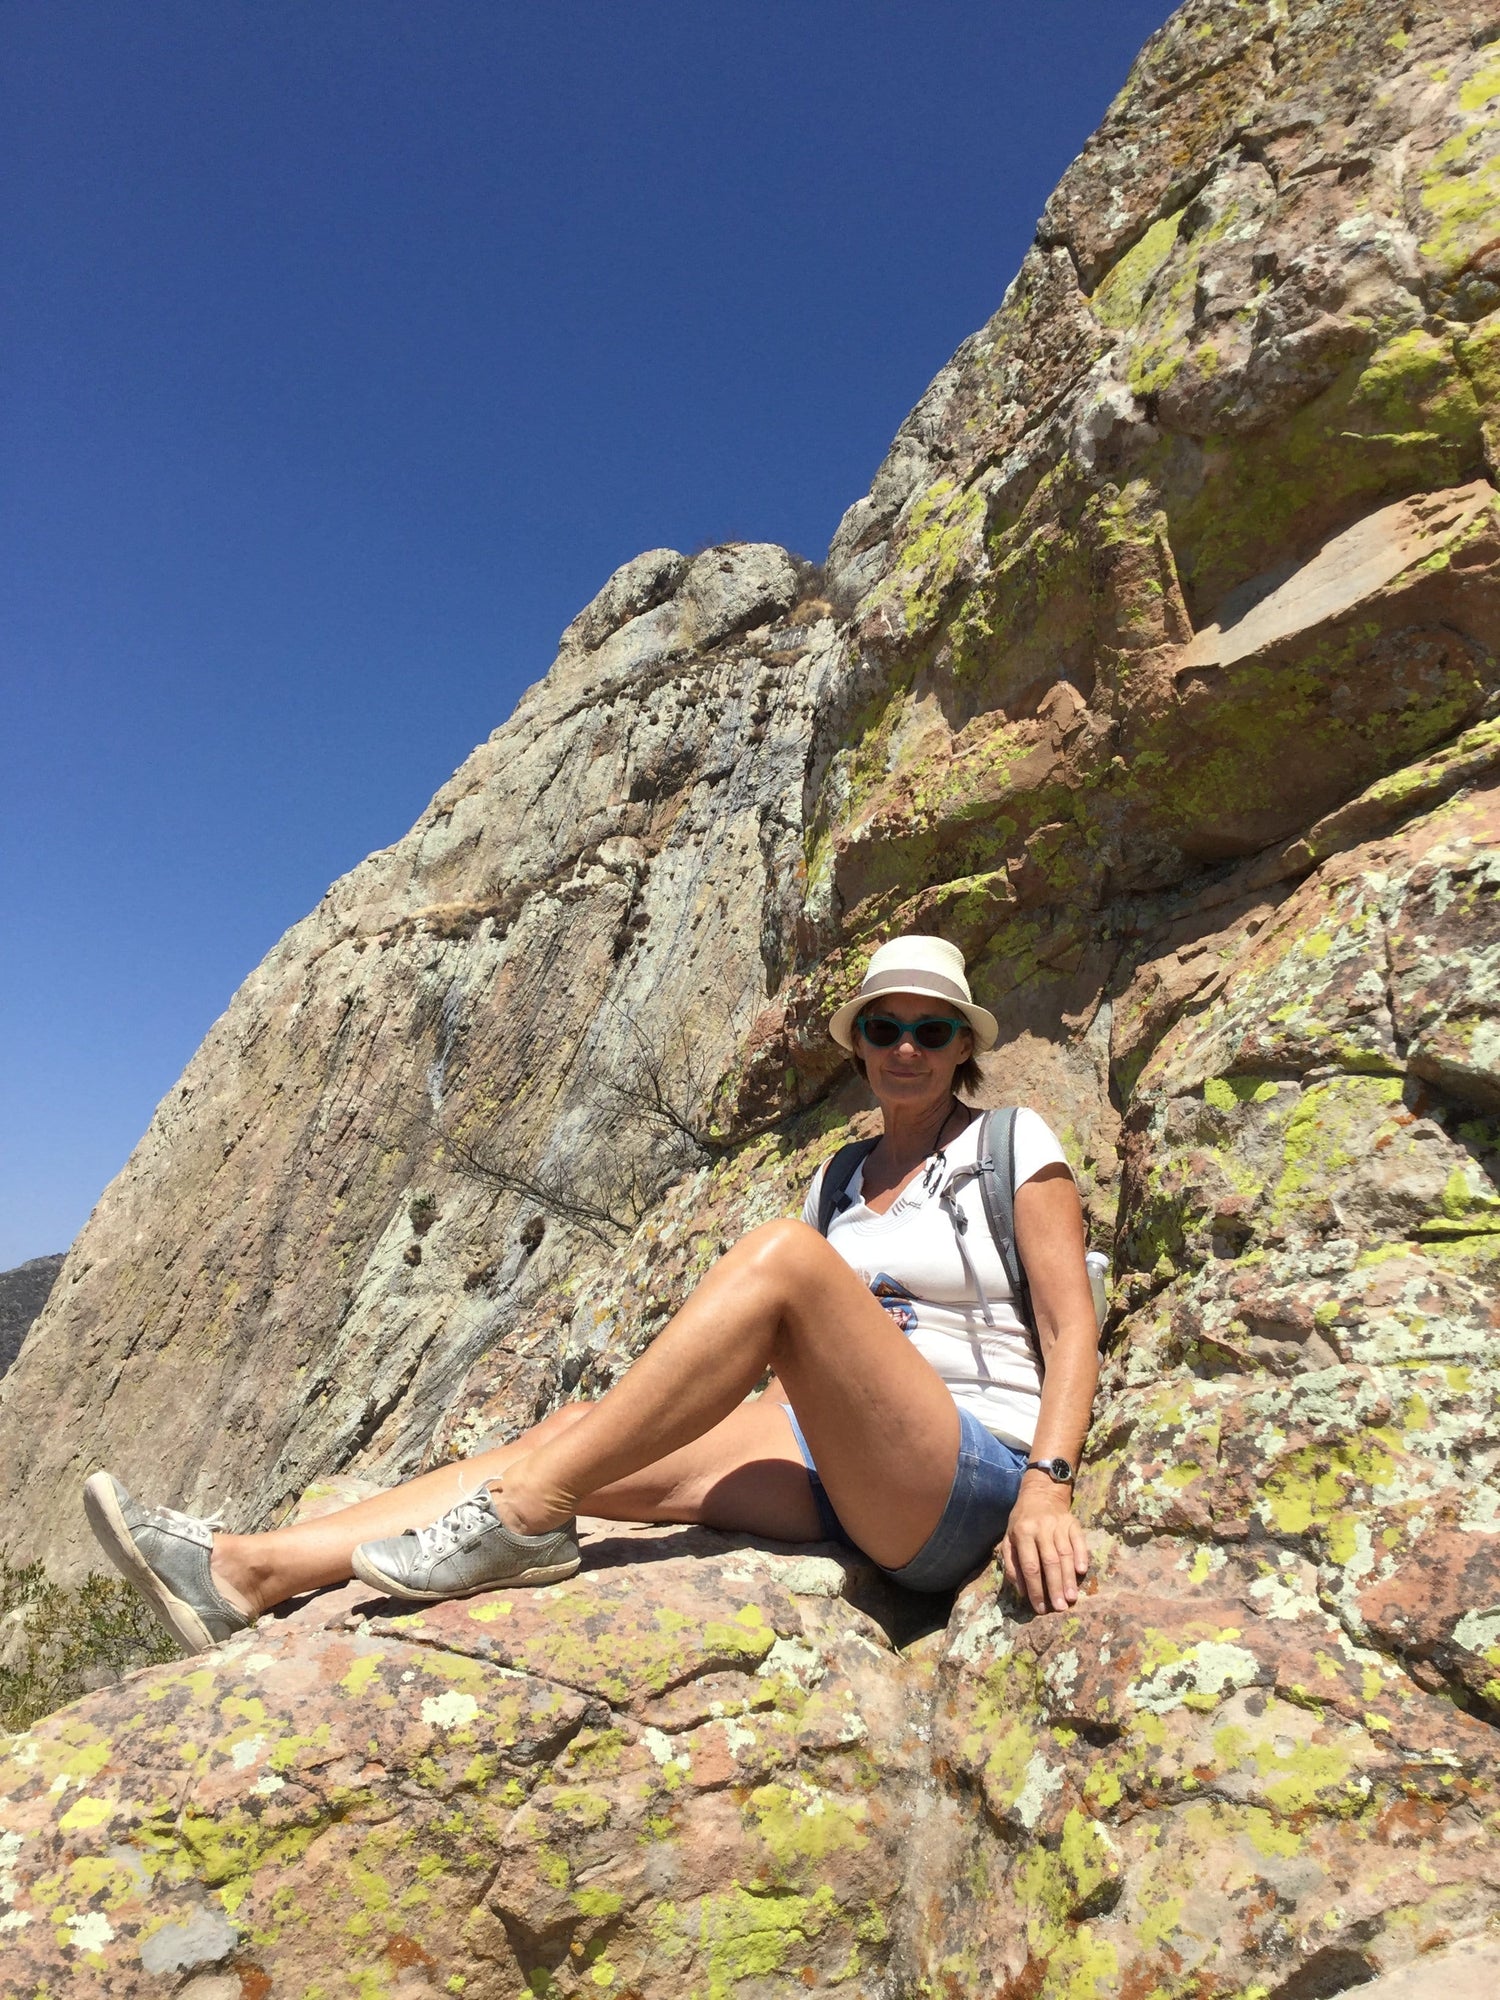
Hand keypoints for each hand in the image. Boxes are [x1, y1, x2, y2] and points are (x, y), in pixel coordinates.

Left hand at [1001, 1475, 1088, 1613]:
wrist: (1041, 1492)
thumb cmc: (1022, 1521)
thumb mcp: (1009, 1539)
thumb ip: (1012, 1564)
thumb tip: (1021, 1591)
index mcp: (1023, 1533)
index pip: (1030, 1566)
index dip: (1035, 1588)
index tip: (1040, 1607)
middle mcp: (1041, 1529)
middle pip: (1049, 1562)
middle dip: (1054, 1587)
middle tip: (1060, 1608)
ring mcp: (1059, 1525)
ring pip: (1065, 1554)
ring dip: (1069, 1578)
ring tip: (1071, 1598)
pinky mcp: (1073, 1523)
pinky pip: (1079, 1541)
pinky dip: (1082, 1556)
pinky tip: (1082, 1571)